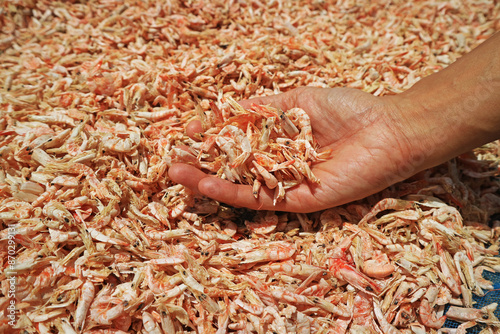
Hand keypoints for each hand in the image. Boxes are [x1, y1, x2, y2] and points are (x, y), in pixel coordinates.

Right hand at [168, 87, 422, 211]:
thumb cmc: (348, 110)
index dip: (211, 138)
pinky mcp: (297, 201)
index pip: (237, 142)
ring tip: (177, 175)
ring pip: (240, 186)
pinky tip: (206, 183)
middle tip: (173, 161)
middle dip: (202, 164)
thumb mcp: (299, 100)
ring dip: (207, 181)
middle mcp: (278, 165)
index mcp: (279, 141)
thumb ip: (266, 108)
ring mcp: (286, 185)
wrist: (387, 131)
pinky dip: (232, 192)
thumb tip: (233, 107)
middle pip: (232, 167)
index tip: (188, 130)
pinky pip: (260, 198)